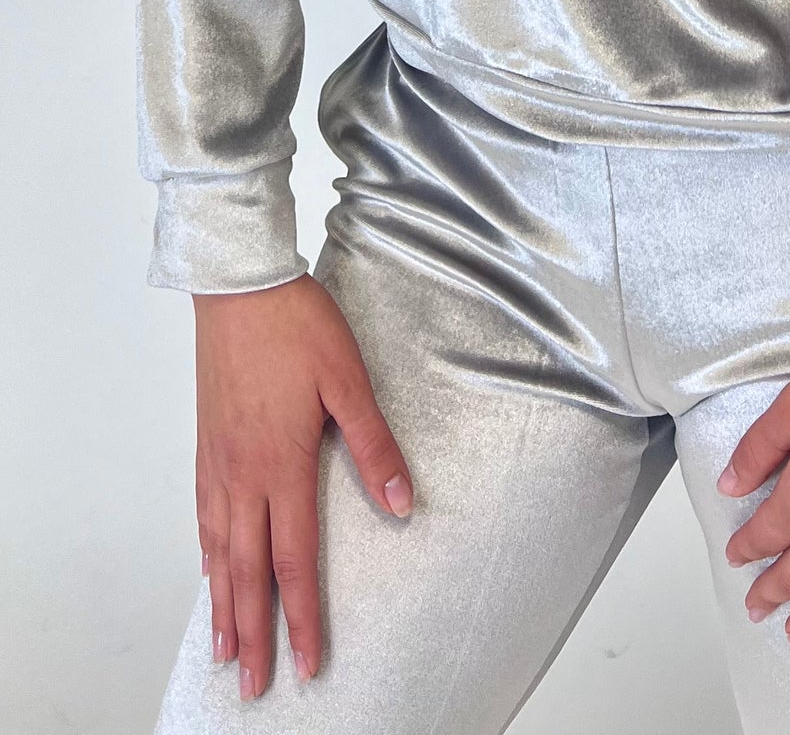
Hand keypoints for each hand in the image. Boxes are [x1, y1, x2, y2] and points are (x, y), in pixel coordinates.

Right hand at [192, 273, 413, 700]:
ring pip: (218, 550)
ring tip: (225, 648)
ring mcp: (217, 461)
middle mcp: (242, 474)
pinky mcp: (206, 444)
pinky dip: (207, 556)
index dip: (302, 617)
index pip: (293, 560)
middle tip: (255, 686)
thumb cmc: (297, 326)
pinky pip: (203, 517)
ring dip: (223, 604)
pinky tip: (210, 568)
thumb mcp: (349, 380)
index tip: (310, 662)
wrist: (238, 285)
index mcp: (281, 465)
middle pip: (247, 571)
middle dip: (254, 633)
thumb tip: (403, 502)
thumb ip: (374, 445)